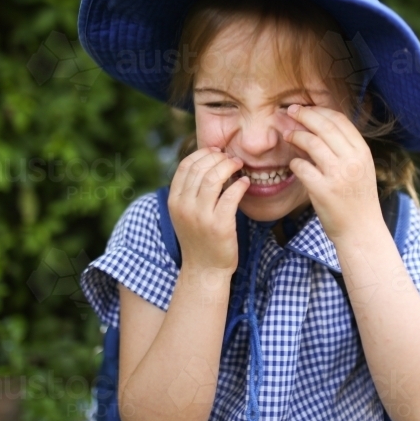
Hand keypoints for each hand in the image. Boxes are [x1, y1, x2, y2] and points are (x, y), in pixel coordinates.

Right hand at [168, 147, 249, 274]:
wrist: (204, 269)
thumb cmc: (199, 238)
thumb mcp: (185, 213)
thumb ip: (190, 191)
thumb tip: (208, 162)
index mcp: (174, 201)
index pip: (185, 166)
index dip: (202, 154)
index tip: (217, 151)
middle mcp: (184, 207)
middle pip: (200, 169)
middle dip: (218, 158)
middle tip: (231, 158)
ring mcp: (201, 216)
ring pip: (213, 178)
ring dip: (229, 167)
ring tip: (239, 165)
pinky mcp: (220, 225)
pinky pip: (230, 195)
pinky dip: (239, 185)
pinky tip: (244, 183)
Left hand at [282, 104, 381, 240]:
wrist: (362, 231)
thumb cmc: (357, 199)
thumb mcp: (359, 169)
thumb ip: (344, 149)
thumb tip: (316, 127)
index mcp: (362, 152)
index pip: (340, 120)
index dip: (319, 110)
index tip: (305, 108)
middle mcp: (352, 160)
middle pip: (324, 126)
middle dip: (304, 115)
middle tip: (289, 112)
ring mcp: (338, 175)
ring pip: (312, 143)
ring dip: (295, 136)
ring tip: (287, 135)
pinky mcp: (323, 191)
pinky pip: (302, 167)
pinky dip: (294, 163)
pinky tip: (293, 165)